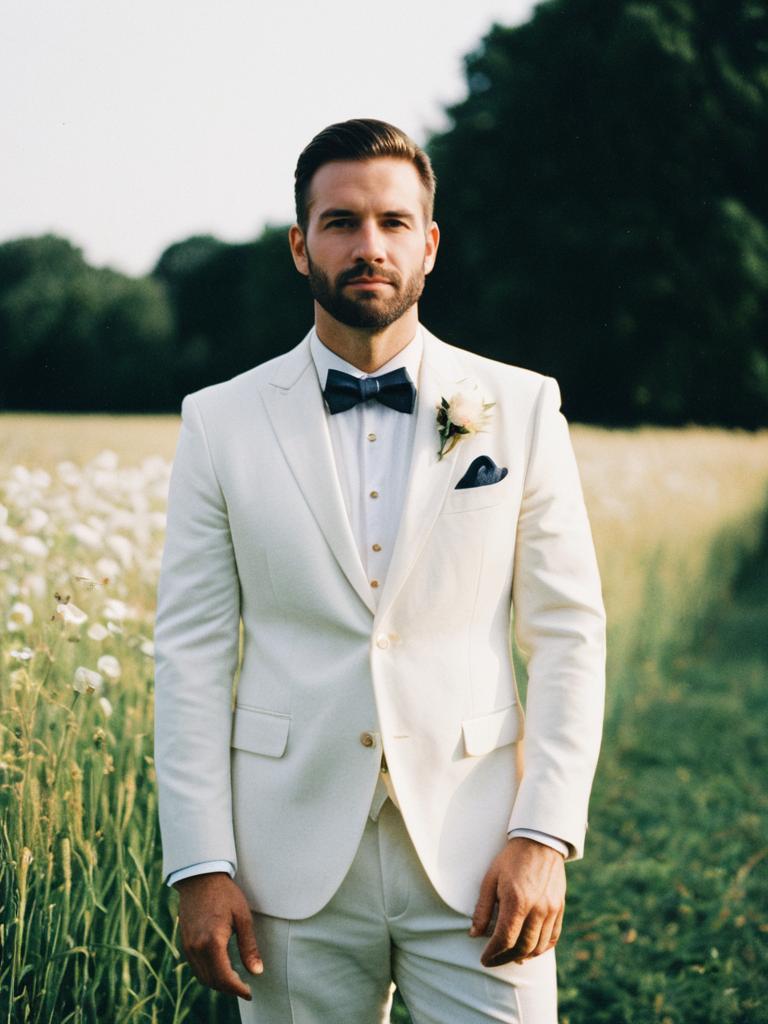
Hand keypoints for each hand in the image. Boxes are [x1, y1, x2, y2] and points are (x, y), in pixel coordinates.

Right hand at [176, 872, 262, 999]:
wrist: (200, 877)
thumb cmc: (225, 894)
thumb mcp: (243, 917)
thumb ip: (249, 947)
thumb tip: (257, 971)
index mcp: (212, 942)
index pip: (224, 977)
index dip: (237, 989)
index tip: (249, 992)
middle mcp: (197, 948)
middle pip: (212, 981)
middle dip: (229, 989)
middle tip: (244, 987)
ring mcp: (188, 946)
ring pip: (202, 976)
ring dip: (218, 983)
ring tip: (235, 980)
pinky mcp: (185, 943)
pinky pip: (196, 967)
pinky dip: (208, 974)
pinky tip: (221, 968)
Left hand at [470, 837, 565, 966]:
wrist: (539, 841)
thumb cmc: (511, 859)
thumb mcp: (490, 879)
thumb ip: (482, 909)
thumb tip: (474, 934)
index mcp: (517, 901)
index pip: (505, 939)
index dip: (493, 953)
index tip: (484, 959)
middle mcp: (537, 909)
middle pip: (522, 947)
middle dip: (505, 958)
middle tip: (494, 960)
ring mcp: (551, 910)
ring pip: (539, 946)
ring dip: (523, 956)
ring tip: (510, 957)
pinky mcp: (560, 908)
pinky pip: (553, 937)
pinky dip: (541, 948)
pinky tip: (530, 950)